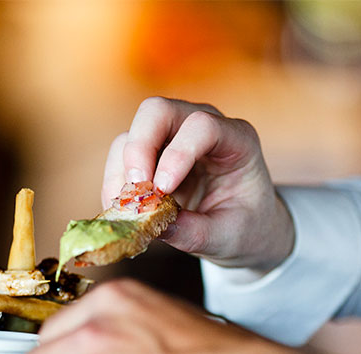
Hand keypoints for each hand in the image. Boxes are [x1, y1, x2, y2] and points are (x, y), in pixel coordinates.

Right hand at [104, 97, 293, 271]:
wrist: (242, 227)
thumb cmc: (245, 226)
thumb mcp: (229, 235)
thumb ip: (196, 232)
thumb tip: (155, 227)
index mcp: (236, 139)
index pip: (202, 126)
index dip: (179, 153)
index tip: (164, 189)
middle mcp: (200, 126)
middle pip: (157, 111)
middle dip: (139, 148)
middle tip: (136, 190)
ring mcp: (172, 137)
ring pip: (130, 134)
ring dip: (121, 172)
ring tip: (128, 210)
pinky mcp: (150, 155)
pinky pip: (120, 159)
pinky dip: (115, 184)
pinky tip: (123, 211)